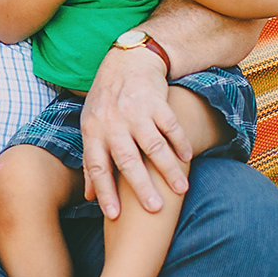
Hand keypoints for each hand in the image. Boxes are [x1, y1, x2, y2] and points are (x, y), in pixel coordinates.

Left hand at [79, 45, 194, 217]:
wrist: (125, 61)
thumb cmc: (106, 102)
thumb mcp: (91, 128)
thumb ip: (91, 163)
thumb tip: (89, 198)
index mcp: (93, 132)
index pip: (97, 167)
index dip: (104, 191)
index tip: (114, 215)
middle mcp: (112, 123)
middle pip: (127, 160)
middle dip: (141, 187)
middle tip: (155, 210)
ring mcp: (135, 111)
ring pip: (153, 145)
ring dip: (168, 169)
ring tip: (181, 190)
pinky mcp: (156, 101)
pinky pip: (170, 125)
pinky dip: (180, 142)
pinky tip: (188, 157)